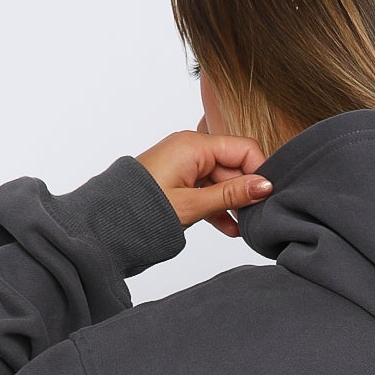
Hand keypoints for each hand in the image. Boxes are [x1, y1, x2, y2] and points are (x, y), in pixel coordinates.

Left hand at [136, 124, 271, 238]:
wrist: (107, 223)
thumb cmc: (142, 210)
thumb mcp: (192, 205)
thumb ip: (230, 195)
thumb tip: (265, 186)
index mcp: (194, 145)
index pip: (244, 148)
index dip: (259, 172)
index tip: (266, 199)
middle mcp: (191, 149)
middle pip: (234, 165)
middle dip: (246, 191)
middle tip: (257, 219)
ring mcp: (185, 165)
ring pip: (222, 180)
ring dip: (232, 203)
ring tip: (244, 228)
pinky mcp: (179, 180)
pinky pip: (207, 189)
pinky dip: (218, 206)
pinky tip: (229, 228)